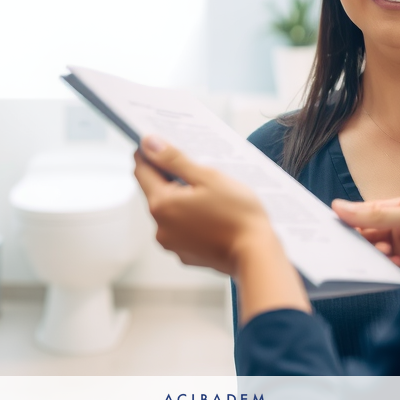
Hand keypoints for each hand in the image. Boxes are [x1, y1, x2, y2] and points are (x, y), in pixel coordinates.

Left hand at [133, 136, 273, 275]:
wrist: (257, 256)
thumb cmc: (237, 214)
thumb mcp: (207, 177)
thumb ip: (174, 159)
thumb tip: (148, 143)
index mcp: (162, 204)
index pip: (142, 171)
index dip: (149, 154)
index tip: (159, 144)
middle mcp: (160, 227)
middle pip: (156, 192)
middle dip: (171, 178)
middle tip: (197, 168)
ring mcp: (172, 245)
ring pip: (170, 211)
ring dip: (182, 199)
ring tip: (211, 194)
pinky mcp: (185, 255)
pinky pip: (181, 229)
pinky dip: (191, 219)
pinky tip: (213, 215)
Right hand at [332, 196, 399, 278]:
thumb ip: (376, 213)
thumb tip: (340, 206)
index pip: (366, 214)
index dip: (350, 218)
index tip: (332, 224)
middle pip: (368, 237)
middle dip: (361, 241)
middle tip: (353, 244)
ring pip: (376, 256)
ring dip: (376, 255)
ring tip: (386, 253)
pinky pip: (388, 273)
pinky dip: (387, 270)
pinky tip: (398, 264)